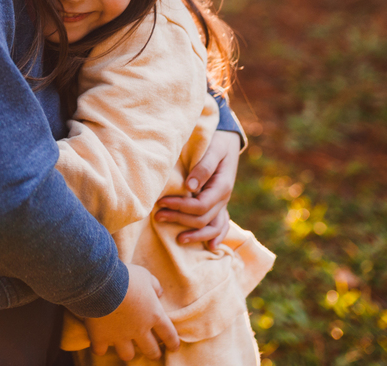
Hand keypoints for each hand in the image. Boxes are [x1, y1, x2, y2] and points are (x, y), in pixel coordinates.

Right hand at [82, 265, 179, 361]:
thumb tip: (159, 293)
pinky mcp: (101, 337)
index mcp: (153, 315)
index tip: (173, 347)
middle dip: (154, 353)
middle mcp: (139, 330)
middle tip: (154, 354)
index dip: (172, 342)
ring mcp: (120, 336)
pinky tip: (99, 345)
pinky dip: (100, 348)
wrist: (102, 282)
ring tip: (126, 349)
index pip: (168, 334)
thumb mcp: (145, 276)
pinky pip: (101, 350)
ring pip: (128, 355)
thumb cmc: (127, 277)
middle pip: (151, 350)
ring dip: (128, 352)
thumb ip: (154, 285)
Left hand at [155, 130, 239, 248]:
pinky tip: (210, 247)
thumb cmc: (218, 141)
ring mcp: (222, 203)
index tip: (161, 202)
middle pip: (202, 218)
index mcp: (222, 186)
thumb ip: (203, 167)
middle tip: (158, 216)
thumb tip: (190, 187)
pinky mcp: (219, 204)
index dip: (180, 207)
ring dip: (195, 234)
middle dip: (179, 219)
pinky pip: (221, 225)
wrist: (228, 139)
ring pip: (212, 227)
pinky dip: (216, 236)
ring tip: (177, 239)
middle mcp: (224, 198)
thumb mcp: (213, 149)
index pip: (200, 206)